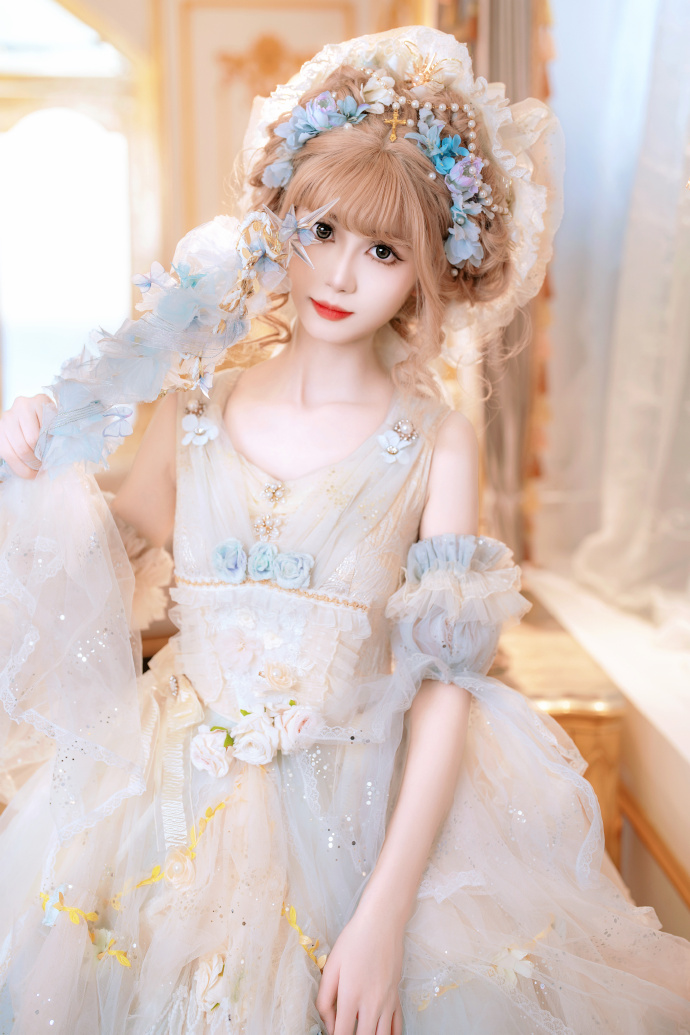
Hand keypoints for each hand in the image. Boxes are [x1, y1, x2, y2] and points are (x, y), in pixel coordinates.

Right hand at [0, 393, 53, 478]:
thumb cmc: (48, 422)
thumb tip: (56, 456)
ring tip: (38, 470)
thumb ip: (57, 433)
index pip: (44, 431)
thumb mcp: (56, 424)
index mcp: (40, 401)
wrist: (29, 416)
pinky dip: (19, 468)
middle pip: (30, 441)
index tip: (52, 460)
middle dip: (38, 459)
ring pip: (18, 450)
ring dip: (29, 465)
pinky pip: (6, 454)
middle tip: (45, 467)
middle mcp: (21, 405)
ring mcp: (7, 416)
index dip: (48, 450)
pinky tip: (28, 472)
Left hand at [316, 901, 404, 1034]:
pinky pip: (397, 1027)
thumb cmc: (354, 940)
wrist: (382, 922)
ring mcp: (387, 1002)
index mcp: (350, 996)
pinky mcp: (397, 997)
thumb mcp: (331, 966)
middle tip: (346, 1032)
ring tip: (361, 1031)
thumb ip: (325, 999)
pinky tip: (381, 1033)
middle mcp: (371, 1004)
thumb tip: (329, 1025)